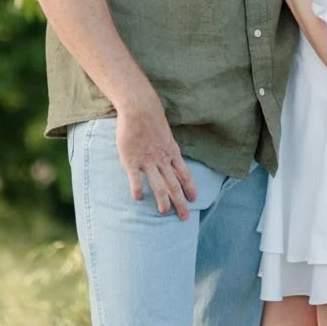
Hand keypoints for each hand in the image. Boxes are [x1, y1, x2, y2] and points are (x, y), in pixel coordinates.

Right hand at [116, 92, 196, 218]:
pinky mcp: (132, 161)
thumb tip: (171, 156)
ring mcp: (147, 161)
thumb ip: (167, 148)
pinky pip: (136, 179)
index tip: (194, 199)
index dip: (190, 188)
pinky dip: (137, 190)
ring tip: (164, 212)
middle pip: (175, 185)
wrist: (139, 109)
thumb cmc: (151, 119)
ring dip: (163, 201)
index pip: (185, 174)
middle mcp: (162, 160)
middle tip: (185, 217)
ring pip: (159, 186)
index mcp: (172, 153)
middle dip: (181, 202)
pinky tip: (138, 199)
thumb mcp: (166, 135)